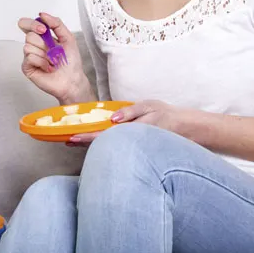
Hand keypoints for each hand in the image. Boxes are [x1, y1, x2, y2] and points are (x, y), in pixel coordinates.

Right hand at [18, 13, 93, 103]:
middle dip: (43, 43)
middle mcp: (34, 45)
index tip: (43, 29)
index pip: (27, 24)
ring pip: (28, 47)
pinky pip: (29, 58)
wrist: (72, 79)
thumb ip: (56, 23)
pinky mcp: (27, 67)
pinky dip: (42, 62)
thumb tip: (42, 14)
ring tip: (52, 62)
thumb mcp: (68, 37)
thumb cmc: (71, 61)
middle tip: (53, 51)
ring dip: (45, 55)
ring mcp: (29, 56)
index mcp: (42, 37)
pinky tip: (48, 68)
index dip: (32, 24)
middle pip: (29, 35)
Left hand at [66, 100, 193, 146]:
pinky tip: (95, 140)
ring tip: (75, 141)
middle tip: (67, 141)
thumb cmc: (167, 116)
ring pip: (108, 146)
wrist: (186, 129)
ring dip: (91, 144)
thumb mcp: (149, 107)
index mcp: (130, 130)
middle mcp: (129, 140)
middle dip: (84, 143)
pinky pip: (116, 145)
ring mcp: (132, 145)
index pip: (103, 135)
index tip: (71, 138)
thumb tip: (113, 118)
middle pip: (102, 144)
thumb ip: (131, 112)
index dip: (86, 137)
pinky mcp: (134, 145)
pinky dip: (103, 143)